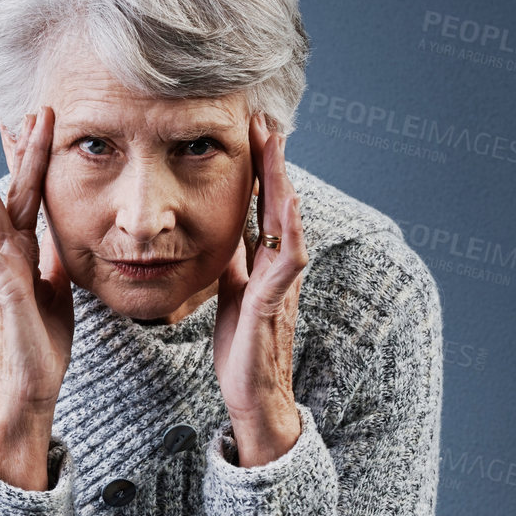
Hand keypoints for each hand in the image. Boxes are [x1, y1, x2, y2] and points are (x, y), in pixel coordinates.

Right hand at [0, 105, 72, 408]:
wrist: (32, 387)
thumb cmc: (43, 346)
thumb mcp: (58, 292)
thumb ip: (53, 262)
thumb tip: (57, 239)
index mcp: (26, 253)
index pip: (30, 197)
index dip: (32, 161)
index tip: (34, 126)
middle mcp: (9, 255)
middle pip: (11, 192)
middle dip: (16, 152)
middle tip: (19, 109)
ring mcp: (1, 269)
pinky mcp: (0, 287)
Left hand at [212, 112, 306, 466]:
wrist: (252, 396)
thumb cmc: (242, 349)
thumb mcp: (229, 293)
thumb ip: (233, 263)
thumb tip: (224, 234)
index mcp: (264, 263)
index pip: (263, 206)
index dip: (259, 170)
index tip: (252, 132)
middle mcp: (278, 267)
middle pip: (279, 204)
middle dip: (273, 162)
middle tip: (266, 120)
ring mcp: (280, 283)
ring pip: (288, 222)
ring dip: (282, 183)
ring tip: (276, 145)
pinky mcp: (273, 303)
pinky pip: (288, 260)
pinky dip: (291, 229)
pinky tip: (288, 203)